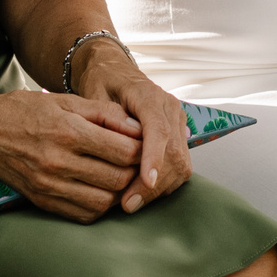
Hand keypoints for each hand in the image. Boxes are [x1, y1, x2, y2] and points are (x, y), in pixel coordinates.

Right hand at [0, 91, 144, 222]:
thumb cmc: (23, 111)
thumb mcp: (64, 100)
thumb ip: (103, 113)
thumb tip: (138, 127)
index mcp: (68, 131)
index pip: (124, 151)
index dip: (142, 149)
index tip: (144, 144)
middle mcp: (59, 162)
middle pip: (118, 178)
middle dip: (135, 171)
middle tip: (137, 162)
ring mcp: (50, 185)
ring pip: (105, 201)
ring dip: (119, 191)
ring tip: (119, 175)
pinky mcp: (43, 201)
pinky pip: (84, 214)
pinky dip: (100, 205)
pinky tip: (100, 189)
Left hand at [71, 41, 192, 214]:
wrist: (113, 72)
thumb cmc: (101, 83)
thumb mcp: (94, 95)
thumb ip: (105, 119)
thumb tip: (116, 147)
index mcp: (148, 95)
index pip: (159, 129)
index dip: (155, 157)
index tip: (148, 181)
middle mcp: (169, 107)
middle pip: (174, 152)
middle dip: (155, 183)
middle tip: (128, 204)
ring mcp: (177, 121)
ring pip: (182, 163)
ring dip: (161, 188)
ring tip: (132, 202)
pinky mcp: (179, 134)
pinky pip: (180, 165)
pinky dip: (164, 183)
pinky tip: (142, 192)